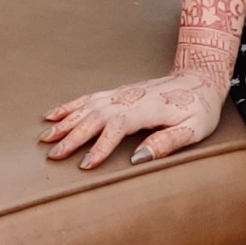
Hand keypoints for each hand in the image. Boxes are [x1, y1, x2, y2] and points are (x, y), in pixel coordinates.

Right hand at [40, 70, 225, 169]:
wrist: (200, 78)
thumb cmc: (199, 108)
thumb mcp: (194, 129)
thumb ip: (167, 143)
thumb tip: (138, 159)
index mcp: (148, 109)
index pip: (117, 128)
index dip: (100, 147)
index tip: (85, 165)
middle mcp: (129, 98)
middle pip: (95, 117)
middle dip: (73, 137)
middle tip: (53, 156)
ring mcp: (121, 93)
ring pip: (87, 106)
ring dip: (65, 121)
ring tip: (45, 138)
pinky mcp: (118, 92)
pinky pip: (89, 98)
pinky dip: (69, 106)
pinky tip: (53, 114)